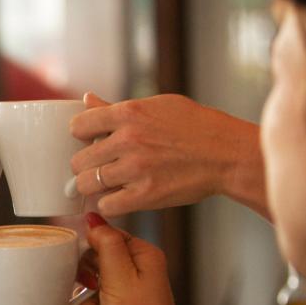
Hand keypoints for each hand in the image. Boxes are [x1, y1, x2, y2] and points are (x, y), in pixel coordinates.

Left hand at [70, 93, 264, 217]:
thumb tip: (87, 99)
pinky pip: (107, 205)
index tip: (88, 141)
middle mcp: (128, 140)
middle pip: (78, 160)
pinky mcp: (146, 195)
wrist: (227, 154)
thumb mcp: (156, 105)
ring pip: (87, 185)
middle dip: (85, 165)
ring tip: (107, 184)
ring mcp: (135, 169)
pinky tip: (120, 197)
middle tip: (97, 167)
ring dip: (94, 187)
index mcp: (128, 113)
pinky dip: (110, 203)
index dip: (80, 135)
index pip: (78, 125)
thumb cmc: (196, 126)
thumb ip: (117, 107)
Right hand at [75, 212, 233, 304]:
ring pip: (88, 288)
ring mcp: (125, 294)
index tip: (88, 267)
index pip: (107, 237)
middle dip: (85, 281)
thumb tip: (94, 218)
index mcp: (142, 256)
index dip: (91, 251)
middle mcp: (136, 273)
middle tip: (91, 290)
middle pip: (94, 262)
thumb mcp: (118, 274)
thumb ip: (105, 242)